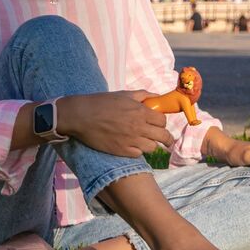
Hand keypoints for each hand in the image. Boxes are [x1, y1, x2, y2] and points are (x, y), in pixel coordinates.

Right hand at [56, 91, 174, 156]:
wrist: (82, 116)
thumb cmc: (102, 102)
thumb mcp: (124, 94)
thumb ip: (143, 95)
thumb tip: (158, 97)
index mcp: (141, 111)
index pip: (163, 121)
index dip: (162, 122)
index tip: (160, 124)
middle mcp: (138, 127)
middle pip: (163, 136)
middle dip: (167, 139)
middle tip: (167, 141)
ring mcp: (130, 140)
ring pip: (152, 147)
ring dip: (151, 144)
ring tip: (147, 142)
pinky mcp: (121, 151)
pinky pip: (138, 154)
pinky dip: (138, 151)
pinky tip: (134, 146)